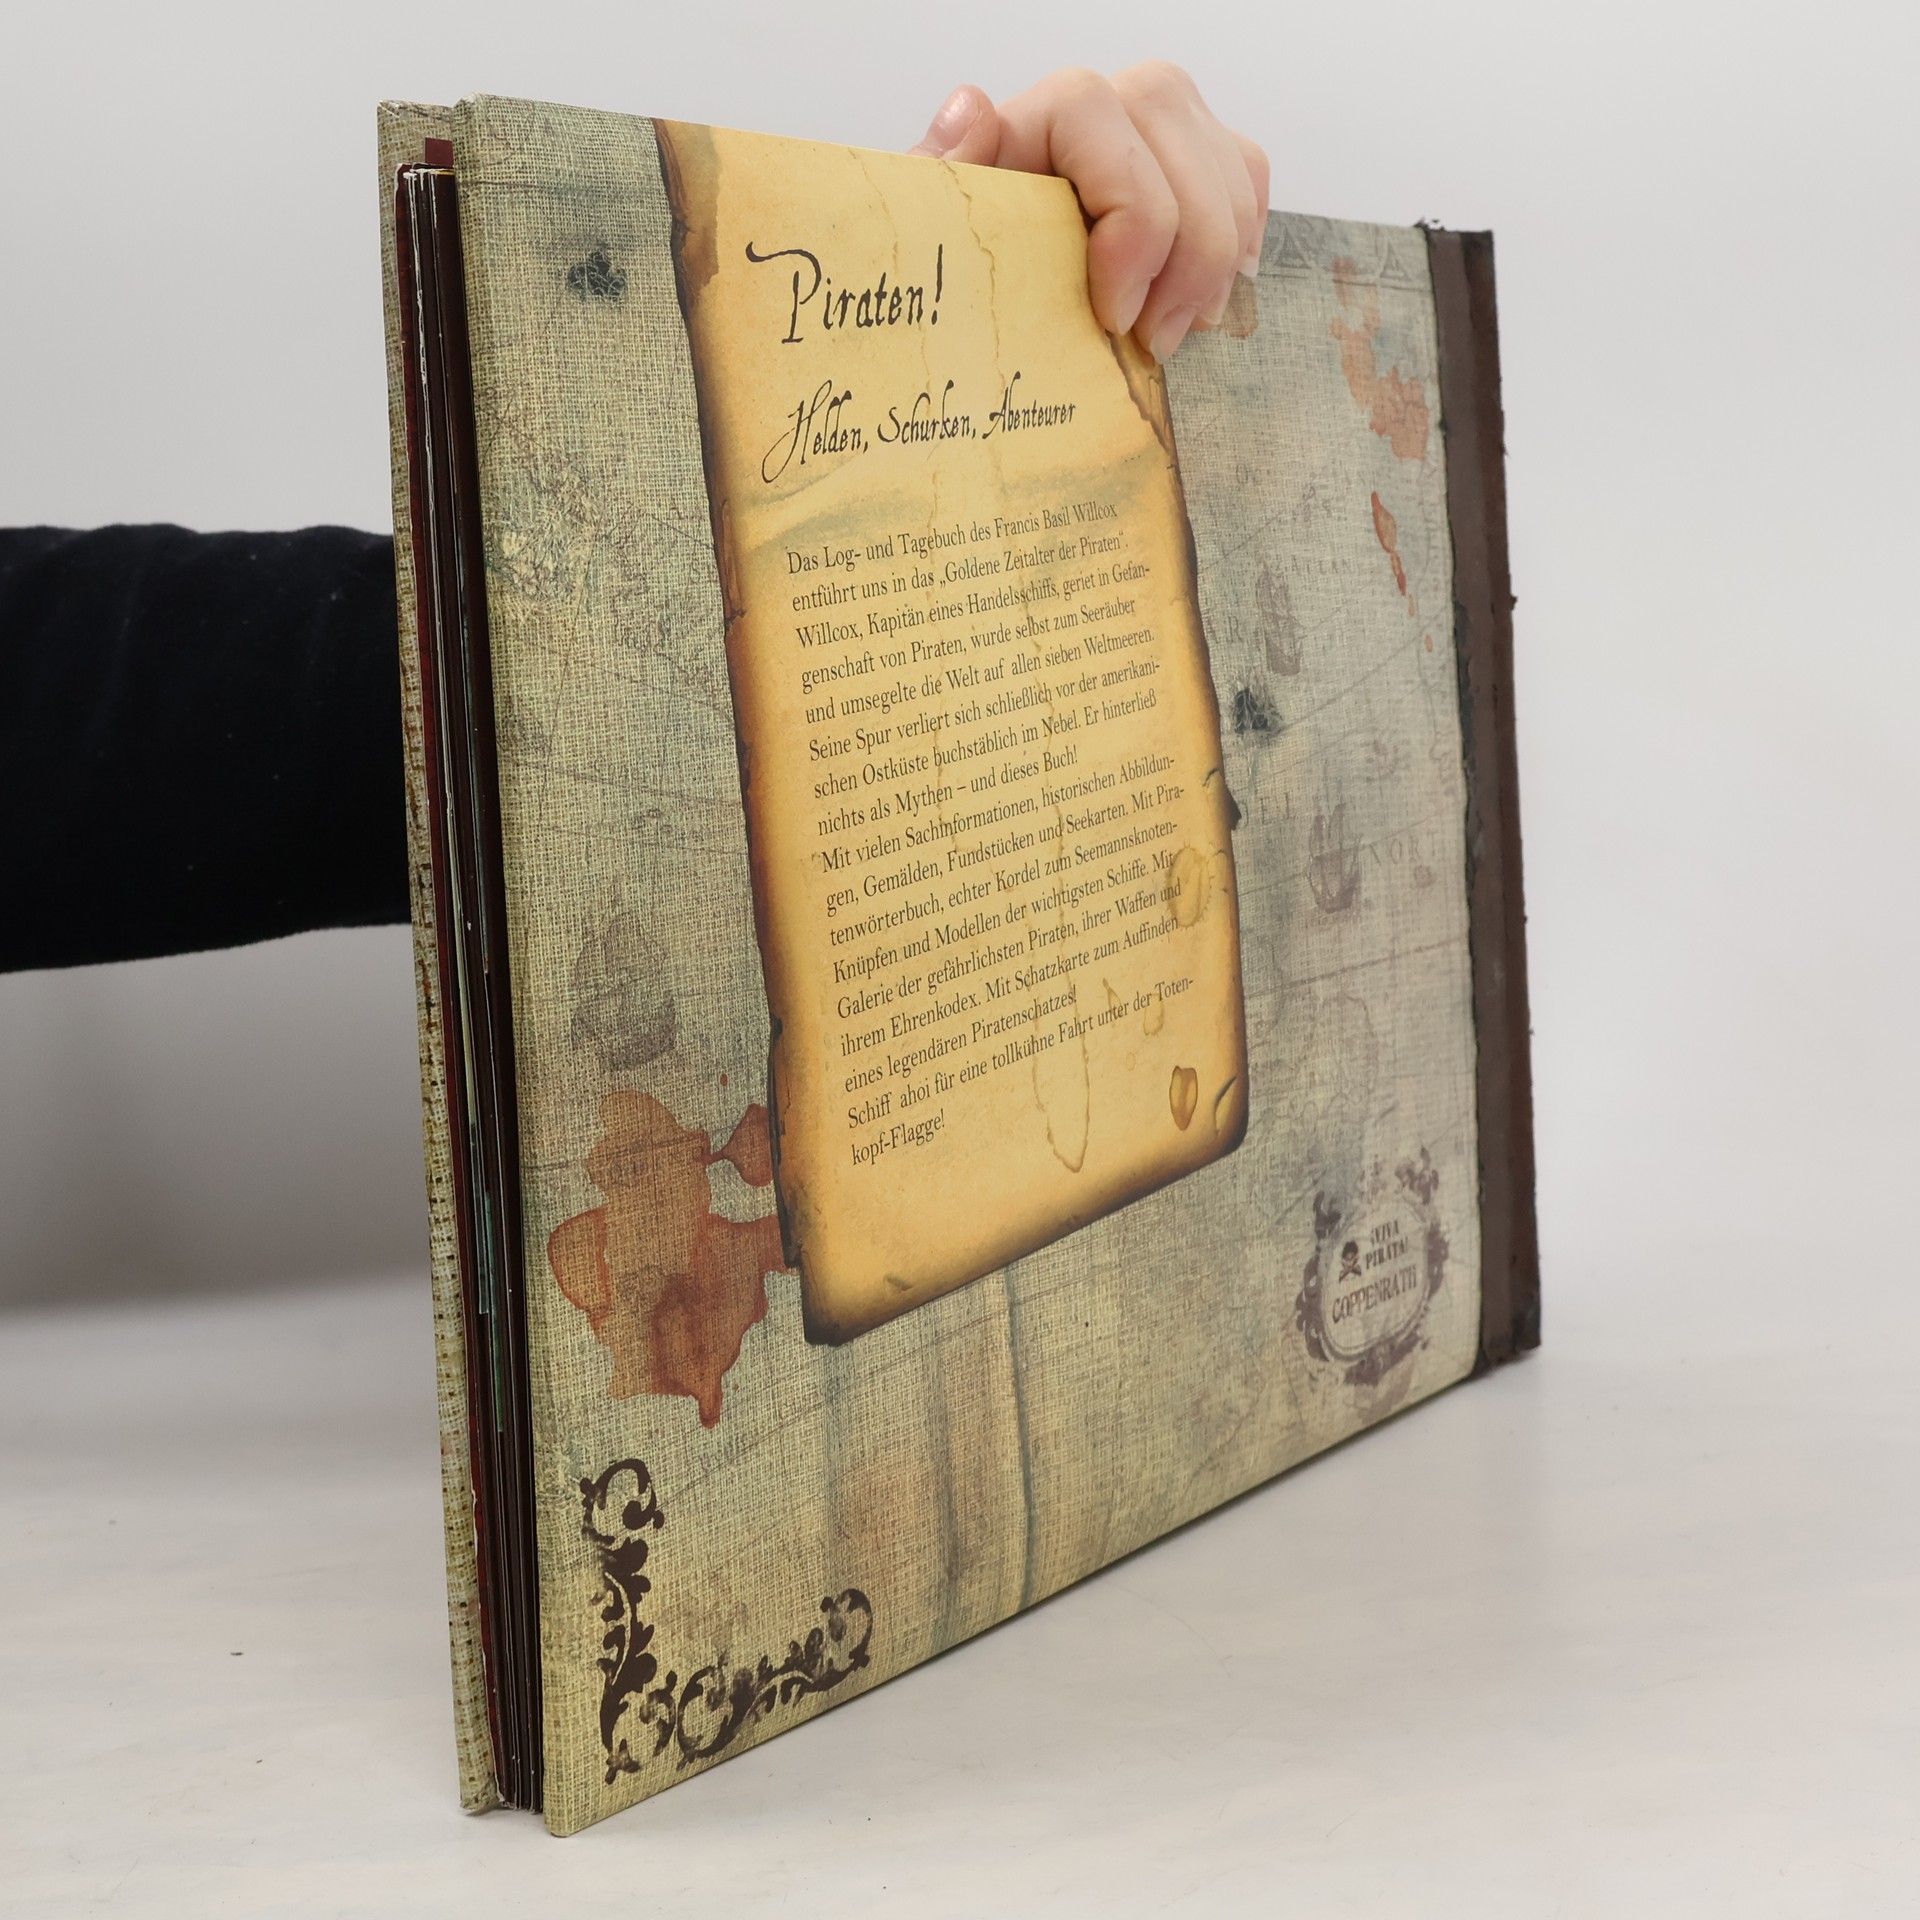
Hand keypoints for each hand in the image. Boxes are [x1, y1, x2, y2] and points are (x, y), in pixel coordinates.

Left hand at [909, 62, 1267, 361]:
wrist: (992, 288)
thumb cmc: (968, 263)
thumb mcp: (937, 234)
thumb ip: (941, 176)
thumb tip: (972, 109)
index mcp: (1051, 112)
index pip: (1106, 124)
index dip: (1129, 225)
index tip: (1114, 315)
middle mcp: (1120, 101)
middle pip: (1189, 161)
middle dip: (1185, 269)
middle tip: (1151, 345)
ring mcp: (1170, 125)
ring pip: (1231, 183)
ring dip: (1213, 276)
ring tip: (1171, 336)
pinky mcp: (1207, 154)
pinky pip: (1249, 184)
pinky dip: (1240, 251)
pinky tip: (1204, 304)